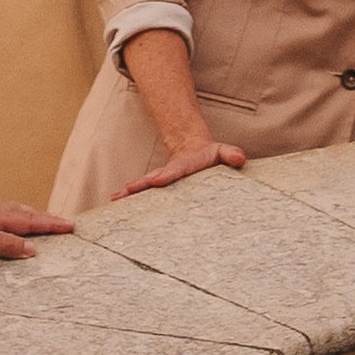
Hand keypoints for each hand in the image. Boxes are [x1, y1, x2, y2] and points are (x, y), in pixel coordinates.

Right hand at [117, 139, 242, 198]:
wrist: (193, 150)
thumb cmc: (210, 156)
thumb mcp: (222, 152)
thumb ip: (231, 154)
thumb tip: (240, 159)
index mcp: (183, 167)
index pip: (174, 172)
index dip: (166, 176)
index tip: (157, 180)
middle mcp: (168, 174)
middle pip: (152, 180)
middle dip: (139, 186)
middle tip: (125, 191)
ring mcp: (160, 181)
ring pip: (143, 187)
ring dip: (129, 194)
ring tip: (114, 201)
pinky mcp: (157, 187)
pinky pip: (142, 194)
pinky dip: (129, 199)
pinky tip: (115, 205)